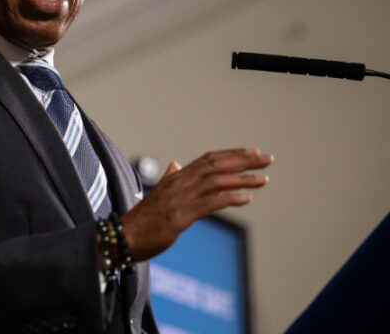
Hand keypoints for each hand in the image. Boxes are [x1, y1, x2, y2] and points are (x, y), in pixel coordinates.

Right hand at [121, 148, 271, 261]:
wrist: (124, 237)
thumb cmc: (142, 219)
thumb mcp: (158, 194)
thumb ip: (170, 178)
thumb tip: (176, 163)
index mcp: (176, 178)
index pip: (208, 159)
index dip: (231, 154)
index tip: (252, 152)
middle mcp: (179, 183)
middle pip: (216, 165)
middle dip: (243, 161)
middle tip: (266, 159)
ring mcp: (180, 198)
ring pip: (216, 181)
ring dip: (242, 179)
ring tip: (263, 179)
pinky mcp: (180, 215)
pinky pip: (210, 203)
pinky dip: (229, 198)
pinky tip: (246, 199)